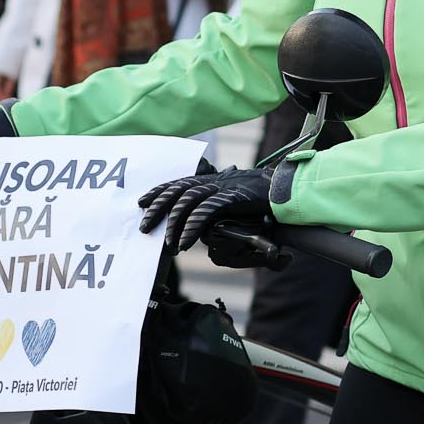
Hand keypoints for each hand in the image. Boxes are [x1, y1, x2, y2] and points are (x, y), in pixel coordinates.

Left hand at [138, 166, 274, 250]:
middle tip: (144, 228)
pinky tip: (186, 241)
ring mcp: (220, 187)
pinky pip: (206, 211)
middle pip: (175, 191)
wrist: (283, 190)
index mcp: (208, 180)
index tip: (140, 204)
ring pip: (187, 201)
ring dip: (175, 223)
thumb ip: (210, 208)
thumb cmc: (256, 199)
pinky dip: (193, 227)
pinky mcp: (231, 196)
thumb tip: (194, 227)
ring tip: (168, 243)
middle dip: (157, 210)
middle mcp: (211, 181)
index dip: (157, 192)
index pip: (175, 183)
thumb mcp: (228, 199)